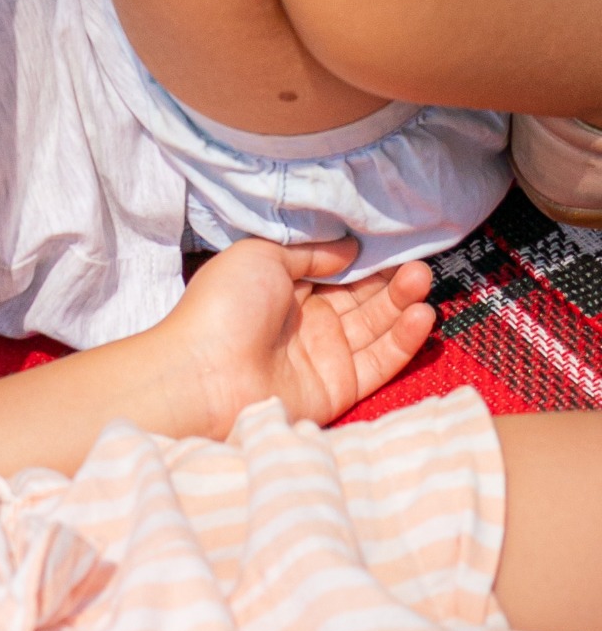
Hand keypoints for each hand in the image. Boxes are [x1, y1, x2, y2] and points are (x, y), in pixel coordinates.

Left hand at [151, 237, 436, 438]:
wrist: (207, 373)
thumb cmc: (226, 304)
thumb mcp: (262, 256)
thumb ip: (309, 253)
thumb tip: (349, 249)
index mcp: (282, 288)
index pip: (335, 272)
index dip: (364, 260)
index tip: (395, 242)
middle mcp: (306, 321)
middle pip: (360, 298)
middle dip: (389, 280)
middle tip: (417, 263)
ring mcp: (323, 354)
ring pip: (375, 327)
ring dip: (401, 303)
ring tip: (423, 280)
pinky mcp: (339, 387)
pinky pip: (379, 361)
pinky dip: (402, 340)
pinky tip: (421, 314)